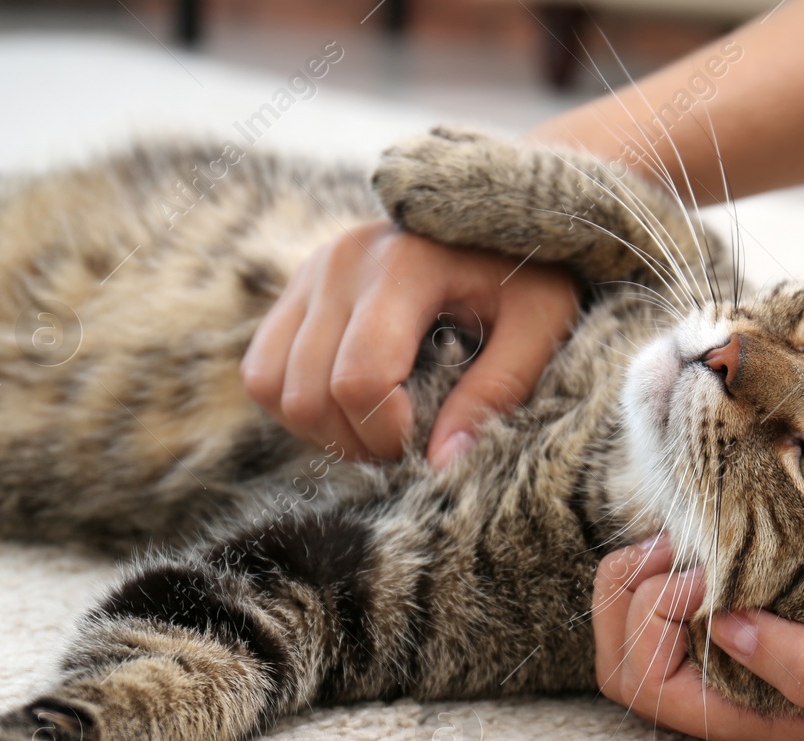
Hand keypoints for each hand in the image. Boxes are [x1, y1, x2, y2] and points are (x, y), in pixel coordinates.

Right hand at [242, 220, 578, 465]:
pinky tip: (350, 406)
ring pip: (272, 386)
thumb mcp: (541, 325)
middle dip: (357, 441)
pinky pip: (261, 370)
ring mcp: (310, 272)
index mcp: (404, 265)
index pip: (359, 380)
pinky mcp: (296, 288)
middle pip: (309, 394)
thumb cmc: (530, 274)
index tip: (429, 442)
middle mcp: (342, 262)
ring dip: (322, 429)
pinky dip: (297, 405)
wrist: (501, 213)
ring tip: (379, 425)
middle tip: (408, 442)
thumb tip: (443, 463)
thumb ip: (498, 391)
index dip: (387, 434)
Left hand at [592, 537, 803, 740]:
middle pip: (627, 668)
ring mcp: (749, 667)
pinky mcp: (764, 629)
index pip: (653, 690)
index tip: (702, 570)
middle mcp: (746, 703)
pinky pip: (678, 611)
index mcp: (772, 726)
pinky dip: (668, 568)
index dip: (648, 624)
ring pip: (641, 638)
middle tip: (672, 545)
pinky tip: (703, 537)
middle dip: (624, 599)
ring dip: (640, 580)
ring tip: (680, 537)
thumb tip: (725, 629)